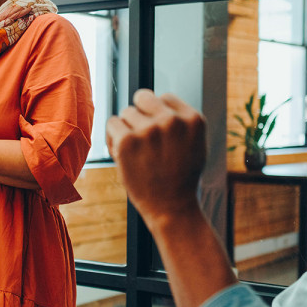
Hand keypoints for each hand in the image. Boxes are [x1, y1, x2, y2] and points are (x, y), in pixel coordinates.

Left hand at [106, 89, 207, 232]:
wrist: (172, 208)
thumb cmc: (181, 177)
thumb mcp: (195, 144)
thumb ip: (181, 121)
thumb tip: (158, 99)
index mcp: (193, 119)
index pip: (165, 97)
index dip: (157, 114)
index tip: (157, 132)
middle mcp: (172, 120)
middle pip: (143, 97)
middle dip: (140, 114)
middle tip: (142, 138)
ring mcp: (149, 130)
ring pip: (126, 112)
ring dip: (126, 129)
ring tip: (135, 151)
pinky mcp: (127, 141)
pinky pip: (112, 123)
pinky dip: (113, 137)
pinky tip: (122, 154)